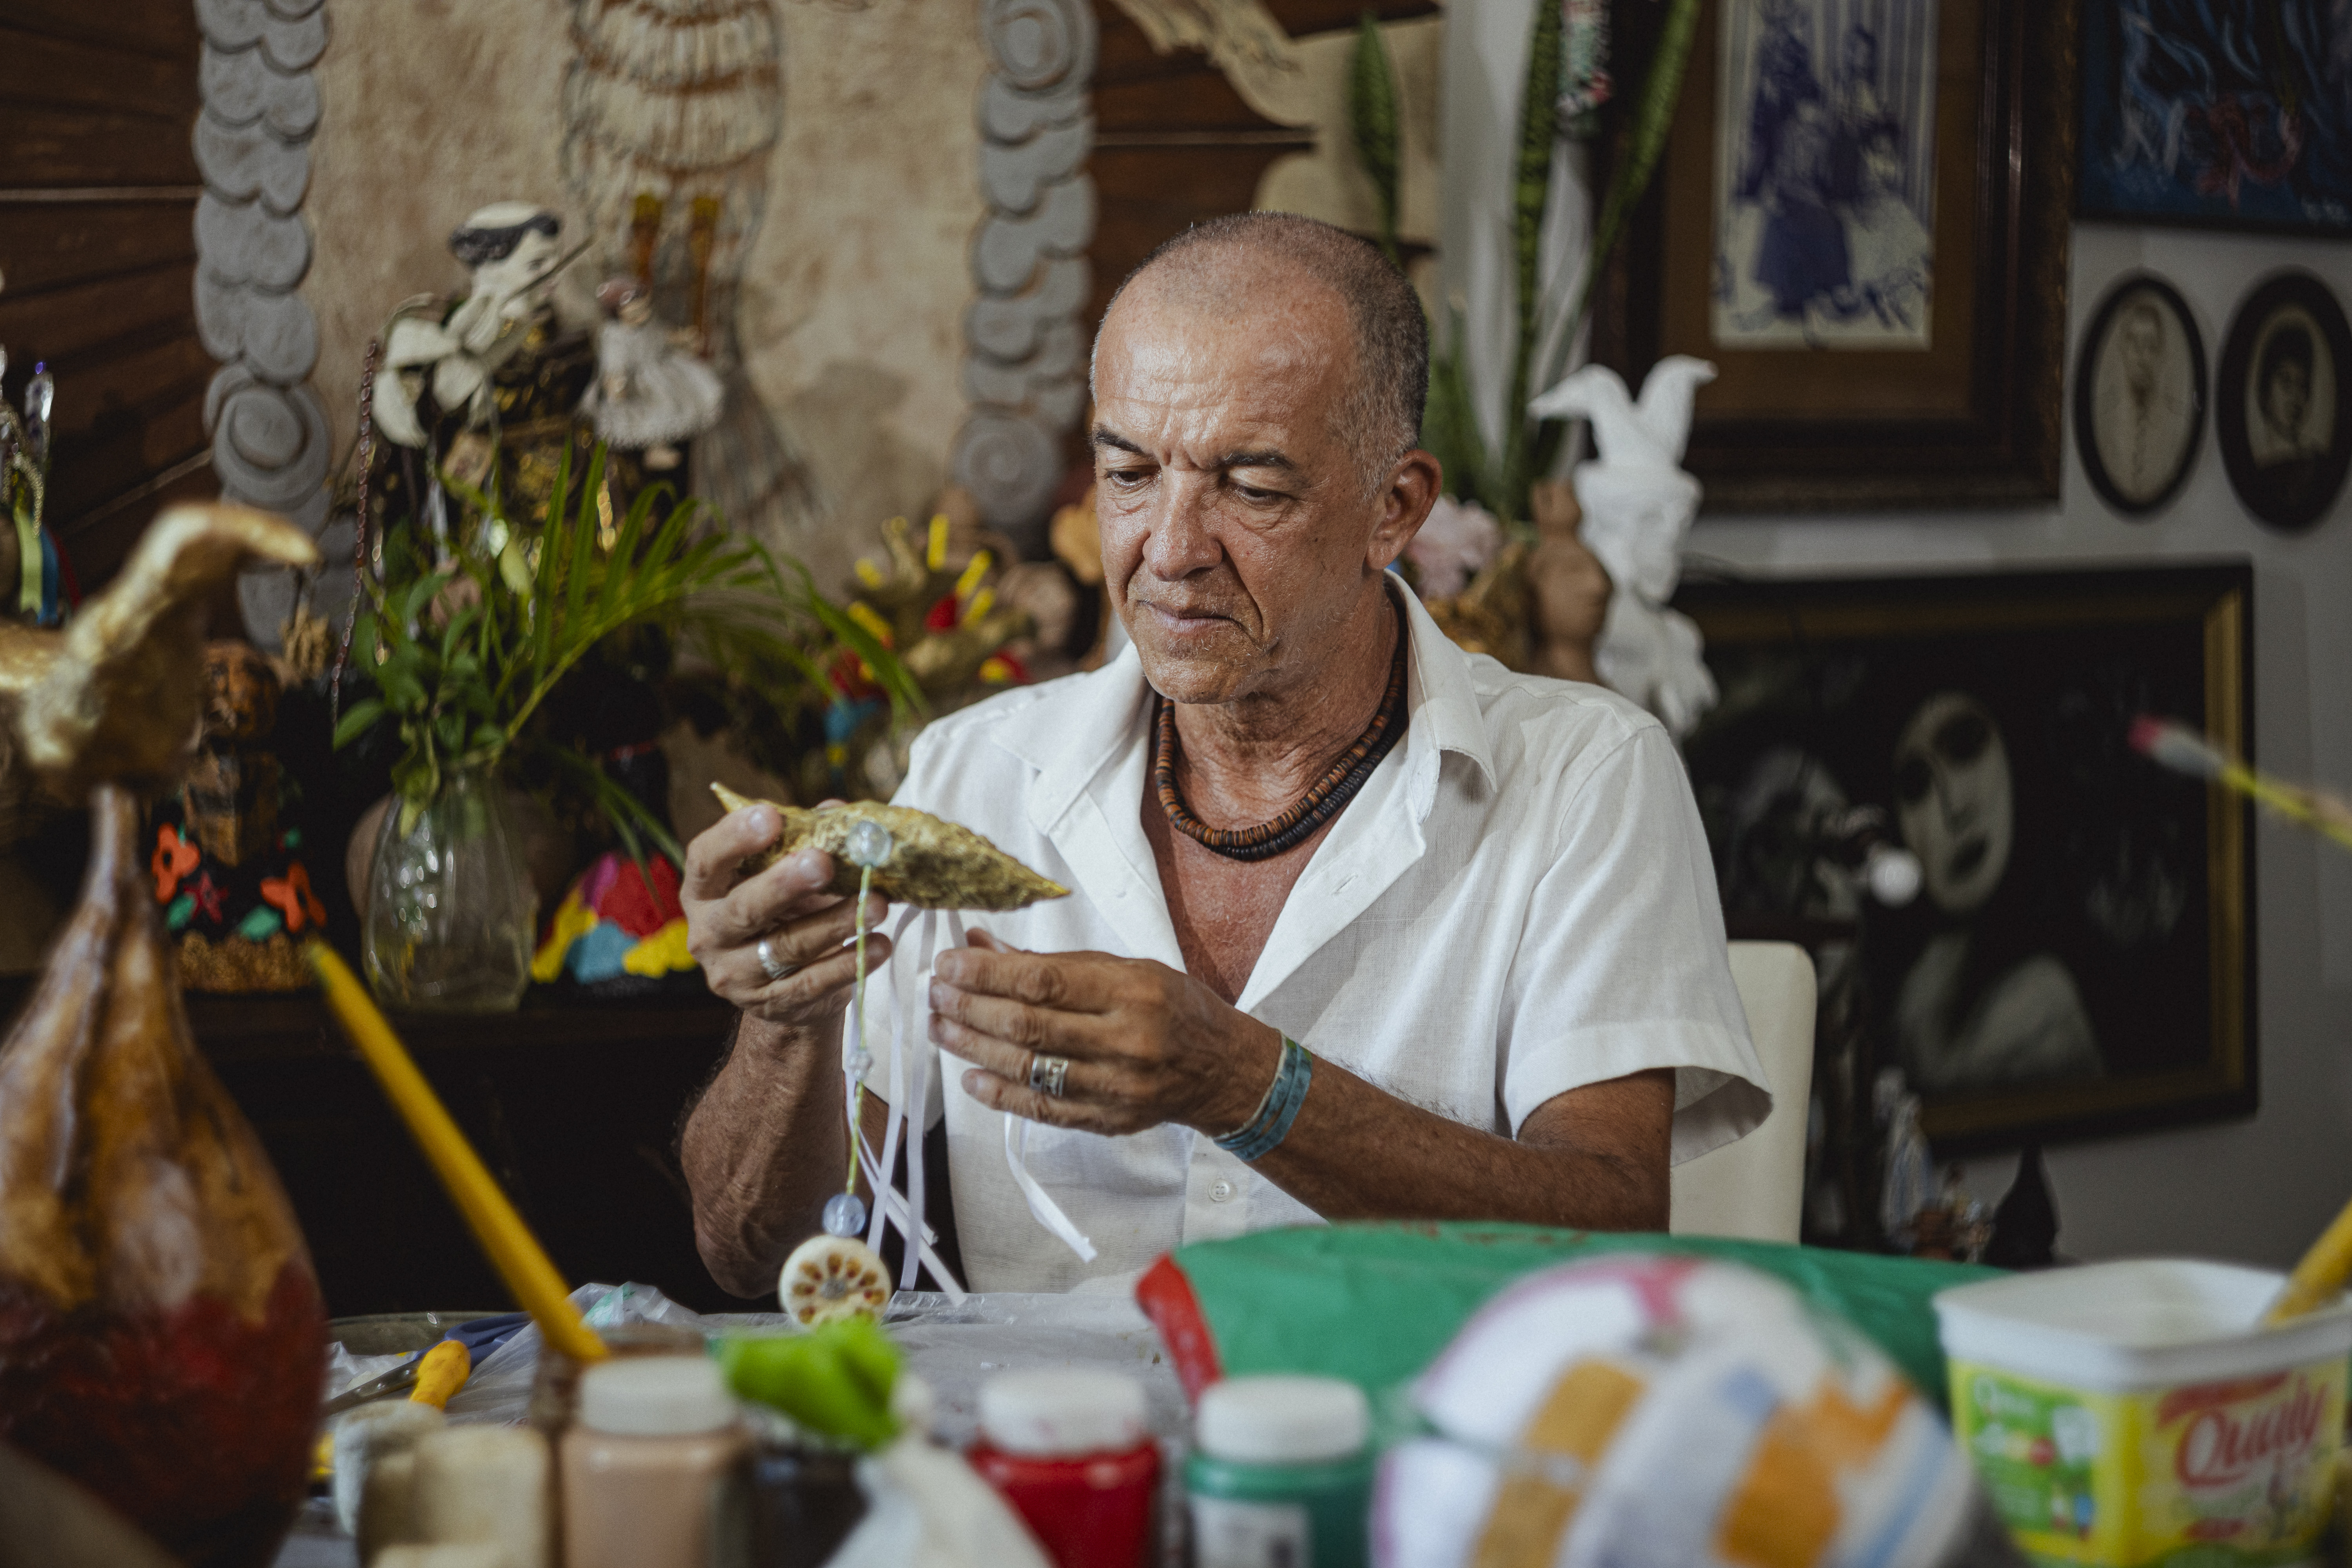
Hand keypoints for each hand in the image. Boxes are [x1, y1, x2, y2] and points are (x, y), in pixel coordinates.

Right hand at [683, 802, 889, 1031]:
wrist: (784, 985)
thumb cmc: (783, 913)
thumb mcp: (784, 874)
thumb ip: (804, 839)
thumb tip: (837, 811)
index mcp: (704, 891)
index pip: (705, 860)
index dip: (734, 837)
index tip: (770, 815)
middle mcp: (709, 934)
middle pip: (743, 908)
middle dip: (784, 884)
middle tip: (823, 862)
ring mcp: (737, 975)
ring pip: (787, 946)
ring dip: (836, 922)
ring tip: (876, 903)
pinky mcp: (772, 1003)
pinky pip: (813, 982)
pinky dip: (850, 962)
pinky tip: (879, 944)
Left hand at [927, 933, 1280, 1135]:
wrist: (1222, 1068)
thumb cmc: (1171, 1007)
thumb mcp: (1123, 968)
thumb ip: (1054, 964)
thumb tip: (981, 945)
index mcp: (1131, 990)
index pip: (1043, 981)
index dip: (986, 973)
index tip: (948, 963)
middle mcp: (1126, 1039)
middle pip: (1027, 1025)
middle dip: (970, 1008)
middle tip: (935, 994)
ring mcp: (1117, 1086)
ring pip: (1027, 1069)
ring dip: (973, 1047)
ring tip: (940, 1028)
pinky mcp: (1108, 1120)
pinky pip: (1042, 1110)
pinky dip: (1000, 1095)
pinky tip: (971, 1077)